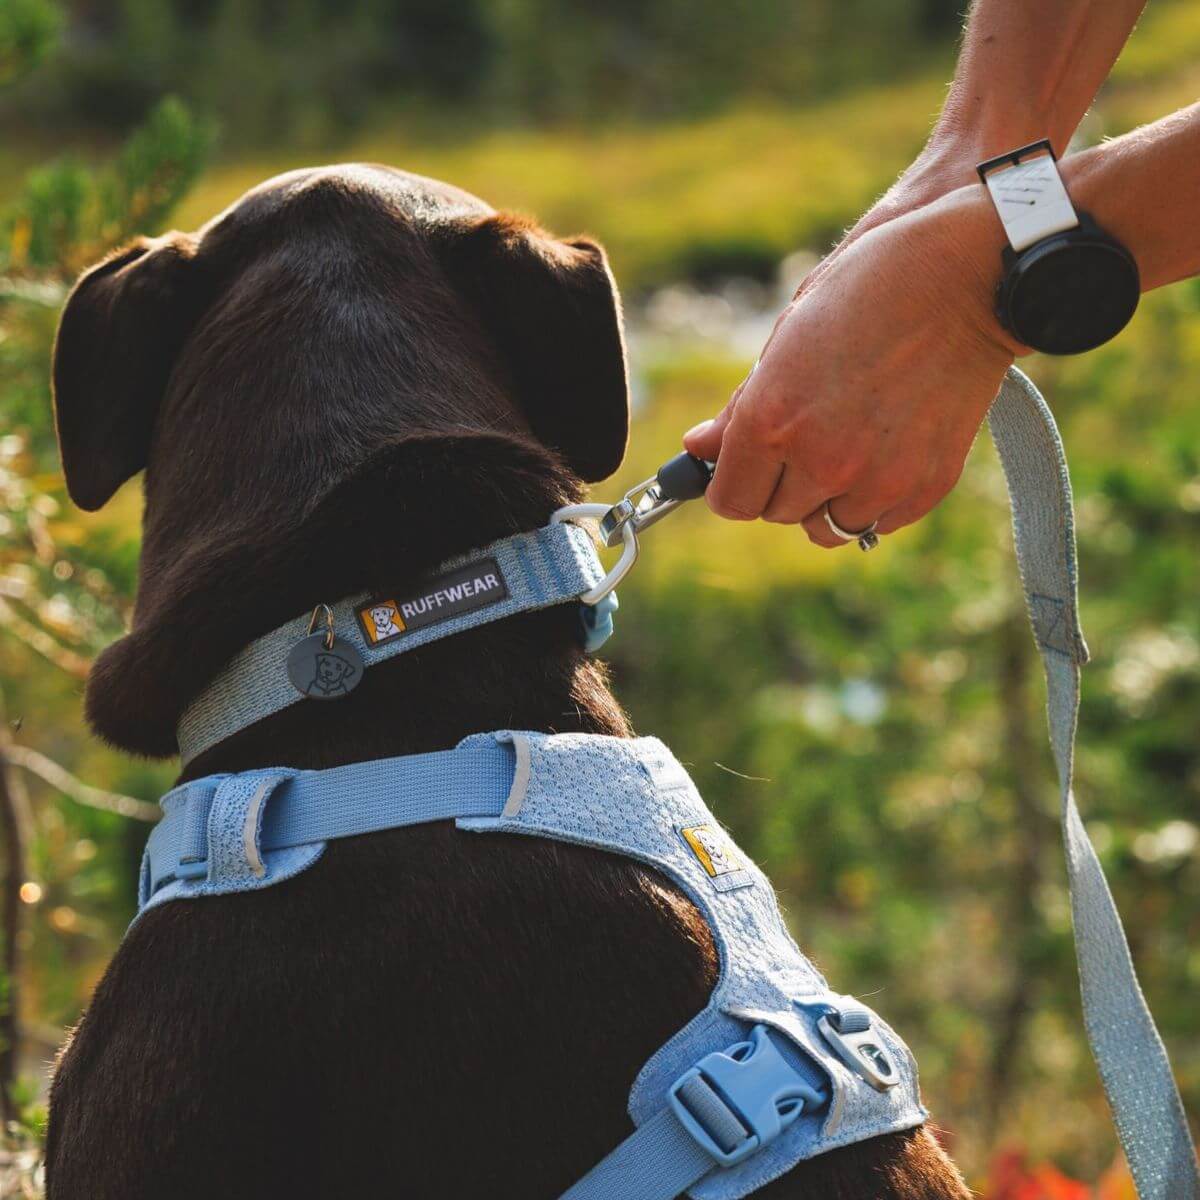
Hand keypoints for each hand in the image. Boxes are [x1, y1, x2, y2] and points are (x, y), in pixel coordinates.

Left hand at [683, 183, 1019, 544]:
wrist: (967, 277)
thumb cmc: (867, 291)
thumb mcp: (786, 338)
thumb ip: (739, 408)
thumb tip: (698, 449)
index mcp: (771, 420)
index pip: (729, 501)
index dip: (733, 482)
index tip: (746, 465)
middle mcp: (820, 459)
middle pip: (774, 513)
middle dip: (779, 484)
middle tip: (806, 437)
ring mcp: (877, 479)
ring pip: (827, 528)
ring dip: (826, 499)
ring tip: (847, 447)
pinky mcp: (924, 487)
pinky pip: (878, 523)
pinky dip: (874, 500)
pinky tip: (885, 450)